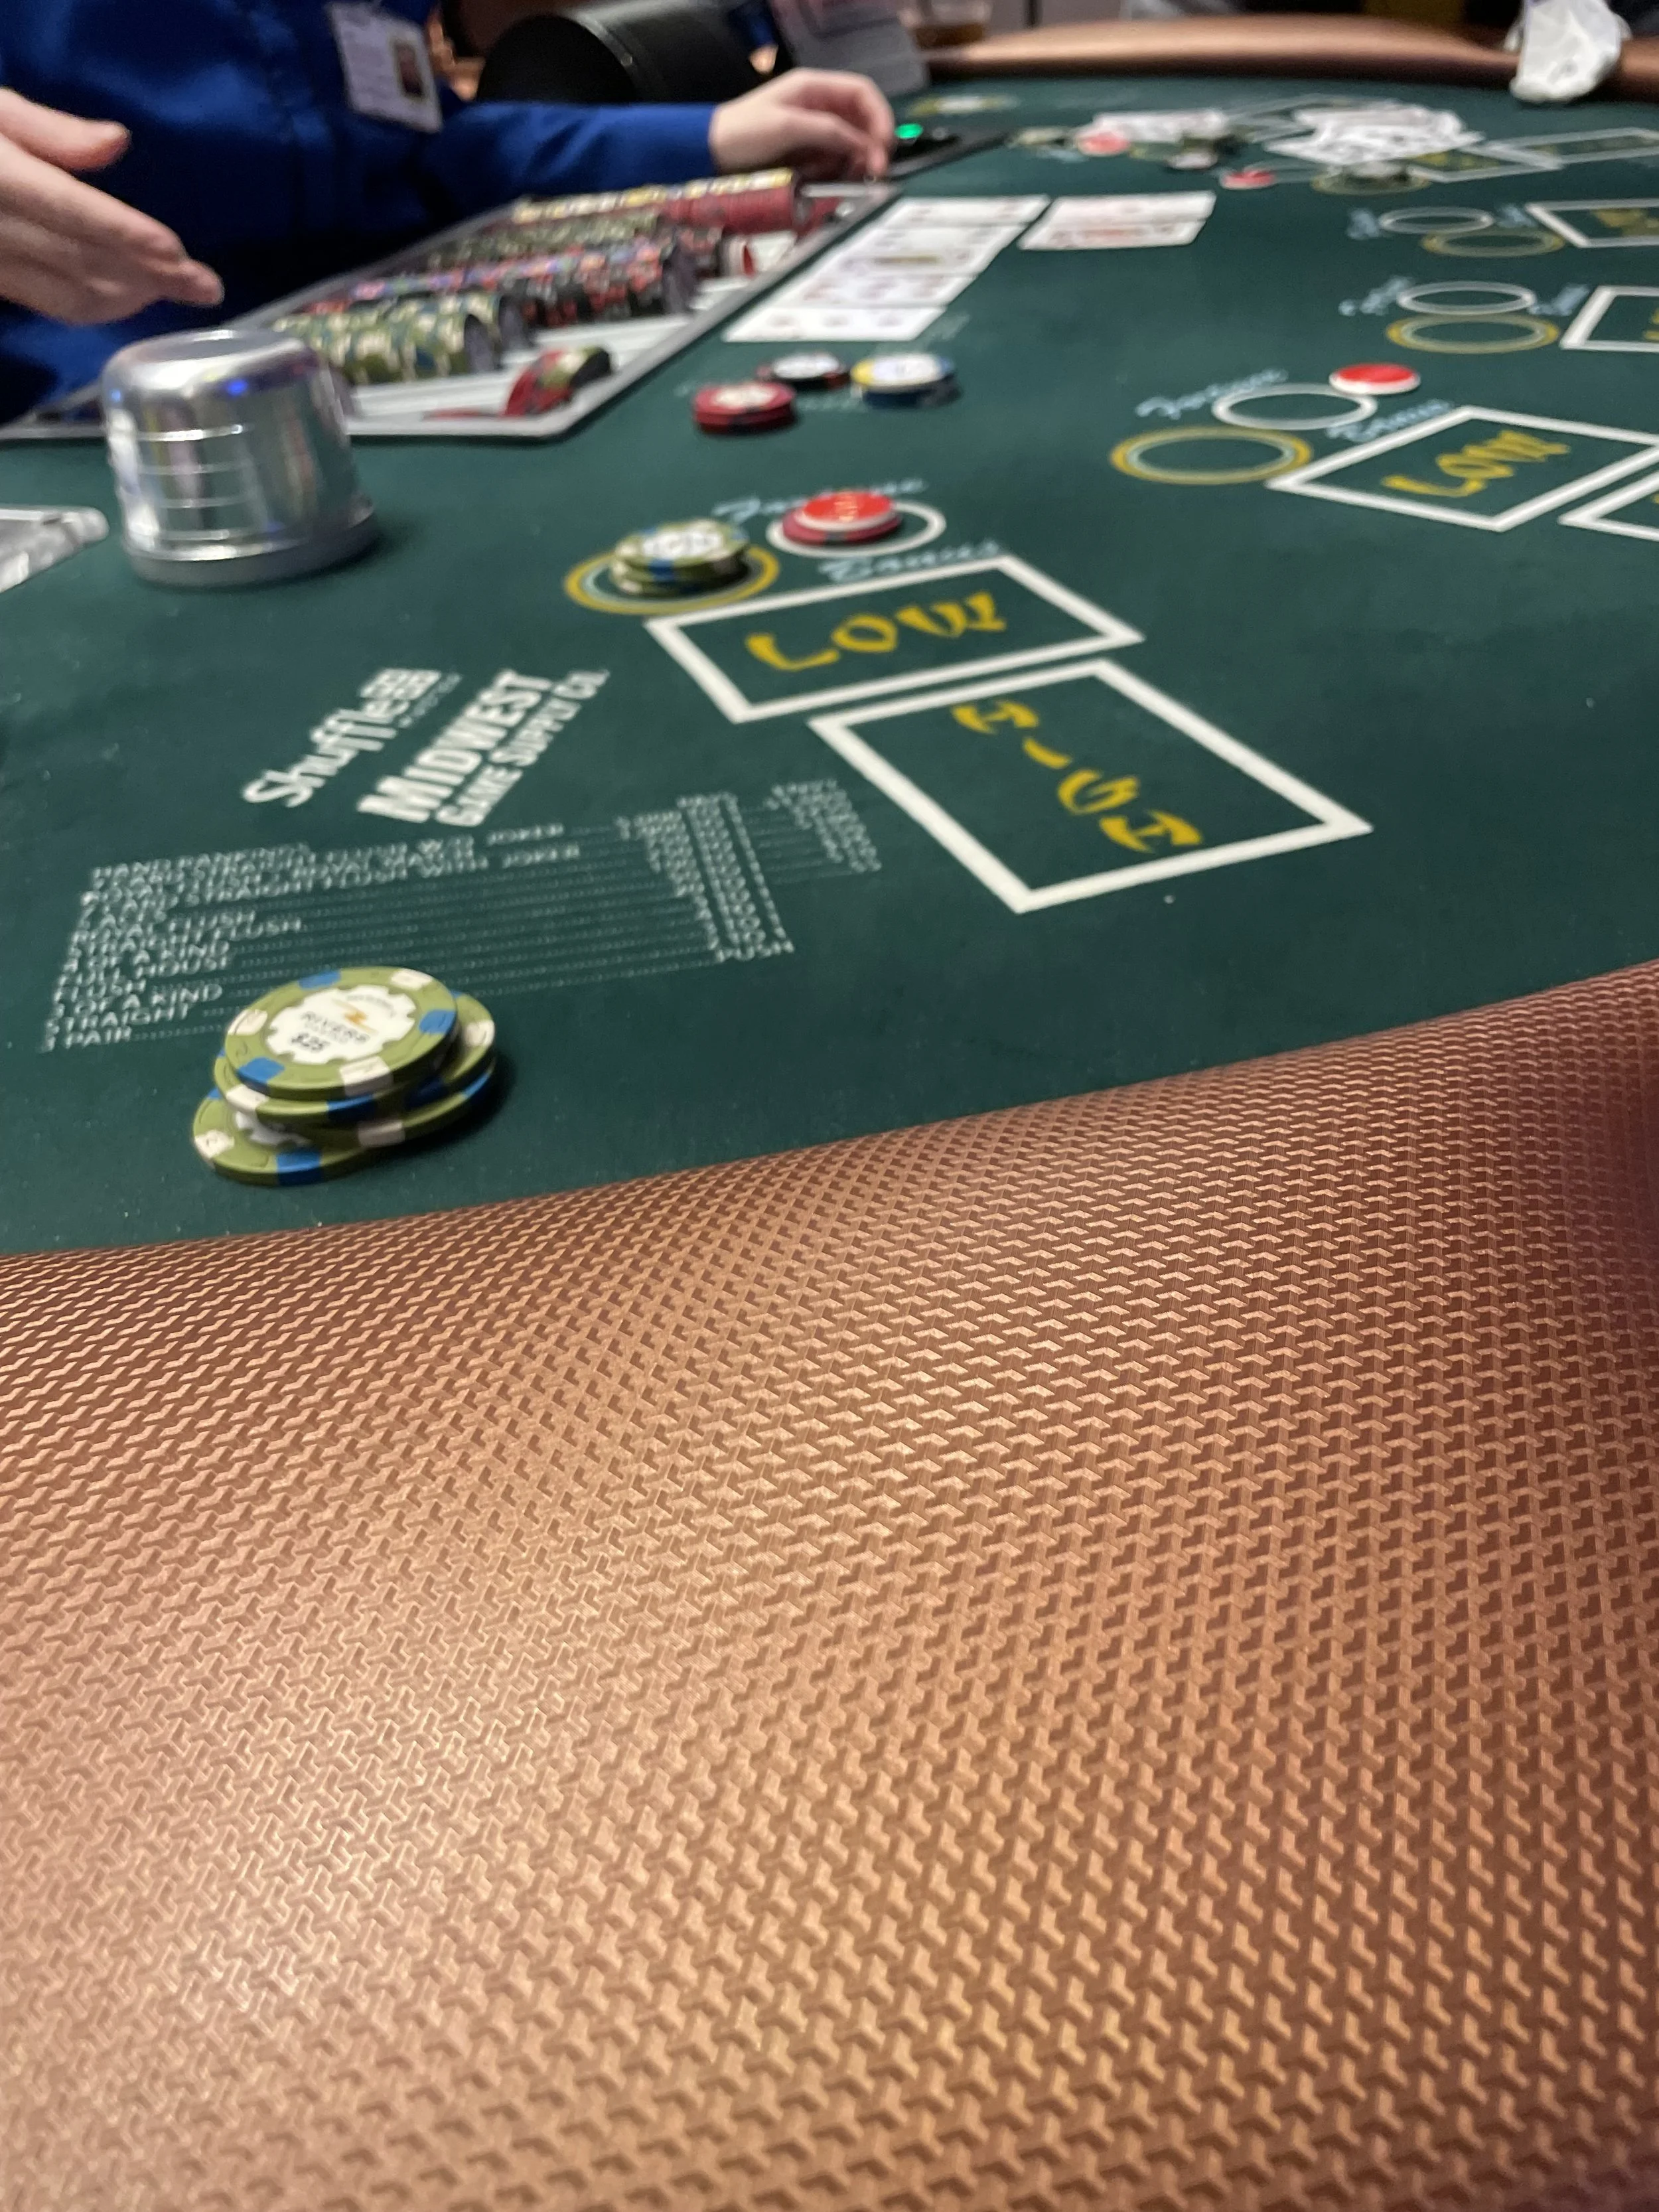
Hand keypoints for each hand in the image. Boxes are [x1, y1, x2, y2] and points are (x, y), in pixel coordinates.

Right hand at [0, 88, 222, 324]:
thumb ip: (50, 132)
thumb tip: (117, 142)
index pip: (72, 213)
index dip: (128, 237)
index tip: (179, 256)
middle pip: (83, 263)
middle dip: (150, 278)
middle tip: (207, 288)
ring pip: (71, 296)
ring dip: (131, 298)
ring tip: (179, 290)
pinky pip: (52, 303)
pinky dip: (99, 305)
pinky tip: (132, 295)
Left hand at [710, 69, 892, 181]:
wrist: (708, 152)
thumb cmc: (742, 132)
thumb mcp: (786, 127)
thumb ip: (827, 131)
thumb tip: (862, 145)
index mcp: (814, 88)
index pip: (862, 93)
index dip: (879, 117)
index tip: (884, 146)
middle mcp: (819, 105)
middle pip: (861, 120)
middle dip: (872, 144)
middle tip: (875, 172)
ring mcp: (813, 130)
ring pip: (851, 143)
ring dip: (856, 160)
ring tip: (852, 177)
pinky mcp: (806, 153)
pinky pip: (834, 160)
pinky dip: (840, 170)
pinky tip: (833, 179)